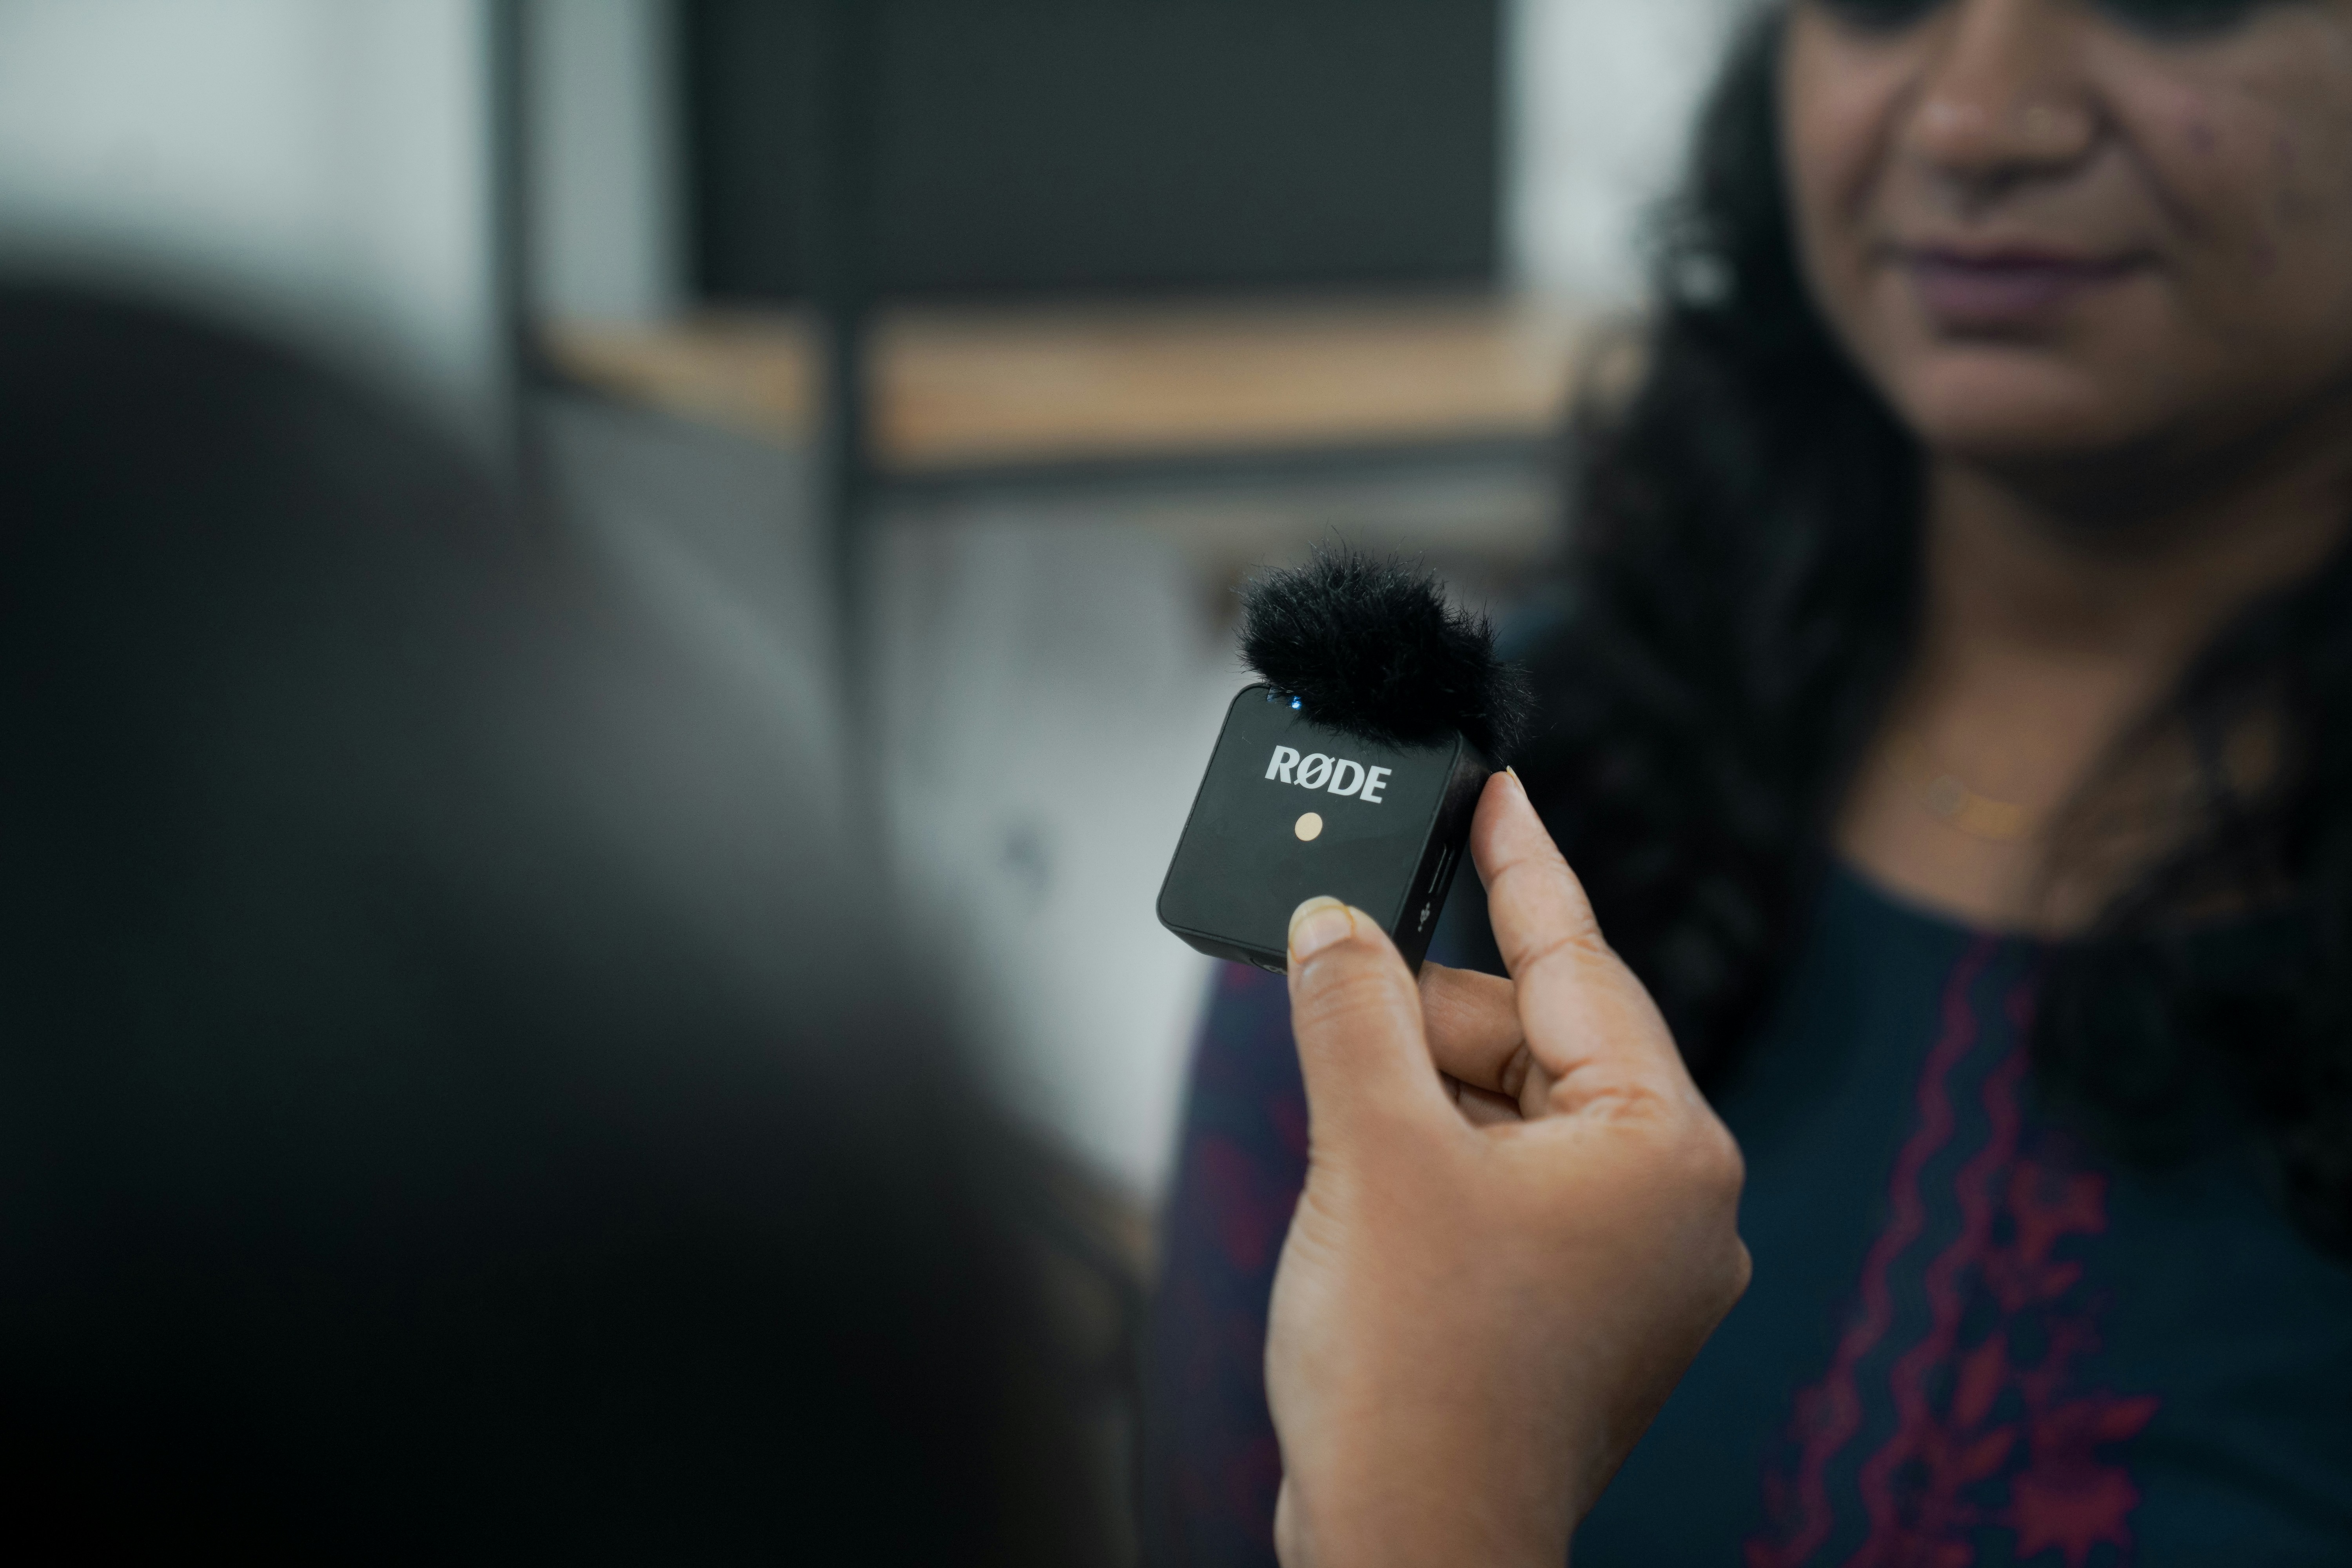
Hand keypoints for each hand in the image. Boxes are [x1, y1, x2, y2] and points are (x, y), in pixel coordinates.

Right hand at [1264, 769, 1749, 1567]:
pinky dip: (1431, 1158)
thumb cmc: (1418, 1375)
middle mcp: (1669, 1201)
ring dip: (1417, 1099)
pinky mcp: (1574, 1303)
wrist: (1410, 1547)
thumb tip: (1335, 927)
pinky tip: (1367, 1178)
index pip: (1580, 962)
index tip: (1501, 790)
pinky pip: (1503, 1180)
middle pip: (1532, 1040)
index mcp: (1662, 1148)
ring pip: (1509, 1112)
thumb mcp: (1373, 1150)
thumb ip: (1353, 1012)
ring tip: (1342, 1139)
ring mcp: (1626, 1261)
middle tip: (1331, 989)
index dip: (1526, 866)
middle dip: (1426, 1021)